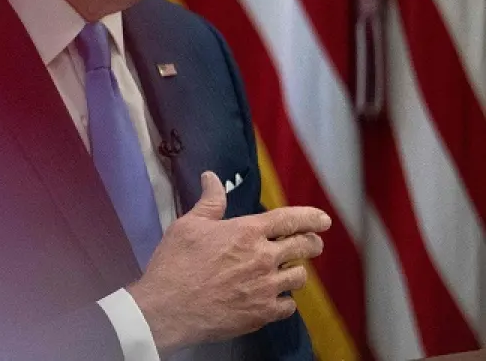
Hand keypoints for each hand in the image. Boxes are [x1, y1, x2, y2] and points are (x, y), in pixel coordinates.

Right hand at [127, 170, 329, 352]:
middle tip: (313, 243)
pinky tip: (275, 298)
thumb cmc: (176, 262)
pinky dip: (284, 300)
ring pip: (299, 277)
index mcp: (246, 232)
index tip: (323, 220)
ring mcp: (266, 288)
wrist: (169, 307)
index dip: (310, 217)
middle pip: (303, 247)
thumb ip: (209, 202)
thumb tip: (212, 178)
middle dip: (312, 243)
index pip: (289, 219)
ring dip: (295, 271)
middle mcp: (263, 258)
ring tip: (287, 271)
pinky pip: (289, 305)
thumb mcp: (188, 224)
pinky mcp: (263, 313)